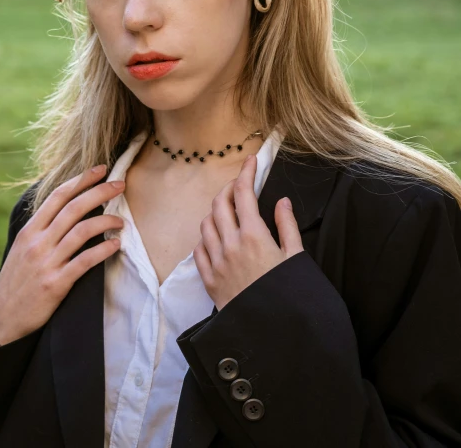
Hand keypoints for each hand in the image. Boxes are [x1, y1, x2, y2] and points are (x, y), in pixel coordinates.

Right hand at [0, 165, 124, 348]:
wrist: (0, 319)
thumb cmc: (17, 280)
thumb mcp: (22, 248)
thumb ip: (42, 228)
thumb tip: (69, 207)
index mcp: (29, 230)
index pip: (58, 196)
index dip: (81, 180)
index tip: (100, 169)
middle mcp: (37, 242)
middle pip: (74, 208)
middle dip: (100, 192)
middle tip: (120, 185)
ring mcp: (46, 263)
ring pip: (82, 231)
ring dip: (106, 221)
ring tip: (122, 220)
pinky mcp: (56, 284)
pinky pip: (85, 262)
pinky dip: (104, 250)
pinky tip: (116, 244)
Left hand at [193, 154, 303, 310]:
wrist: (271, 334)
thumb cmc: (289, 294)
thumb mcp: (296, 258)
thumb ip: (287, 226)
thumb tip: (282, 201)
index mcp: (254, 236)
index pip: (244, 193)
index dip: (246, 172)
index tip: (250, 161)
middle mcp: (231, 245)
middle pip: (220, 203)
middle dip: (228, 188)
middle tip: (239, 184)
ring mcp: (217, 263)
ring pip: (206, 224)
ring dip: (216, 211)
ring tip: (229, 210)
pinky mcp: (209, 280)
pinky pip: (199, 249)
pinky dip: (206, 237)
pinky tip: (216, 237)